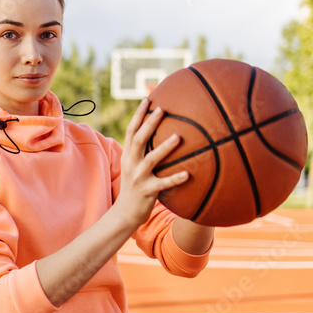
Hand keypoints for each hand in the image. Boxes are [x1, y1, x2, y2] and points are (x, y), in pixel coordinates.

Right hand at [113, 98, 188, 231]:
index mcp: (128, 155)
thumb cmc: (135, 187)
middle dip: (149, 123)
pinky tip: (188, 173)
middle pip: (138, 139)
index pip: (131, 130)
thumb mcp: (134, 166)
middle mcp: (131, 164)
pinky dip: (175, 178)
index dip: (138, 114)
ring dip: (164, 148)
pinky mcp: (147, 191)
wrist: (125, 213)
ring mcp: (138, 178)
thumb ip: (142, 152)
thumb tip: (161, 134)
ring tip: (178, 137)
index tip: (148, 99)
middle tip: (162, 110)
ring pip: (151, 159)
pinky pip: (163, 183)